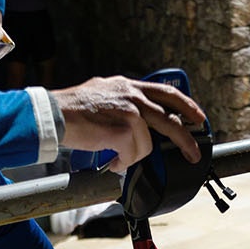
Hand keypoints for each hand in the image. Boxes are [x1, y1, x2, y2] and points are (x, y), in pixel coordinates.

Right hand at [54, 77, 206, 171]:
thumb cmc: (70, 110)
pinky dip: (123, 162)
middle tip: (194, 153)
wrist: (52, 114)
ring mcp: (129, 111)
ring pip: (150, 143)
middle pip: (171, 117)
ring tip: (119, 160)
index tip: (197, 117)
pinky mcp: (124, 128)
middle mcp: (132, 95)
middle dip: (186, 139)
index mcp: (127, 86)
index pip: (165, 92)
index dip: (185, 105)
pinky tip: (112, 162)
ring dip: (135, 157)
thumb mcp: (101, 95)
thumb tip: (134, 124)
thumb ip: (121, 103)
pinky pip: (133, 154)